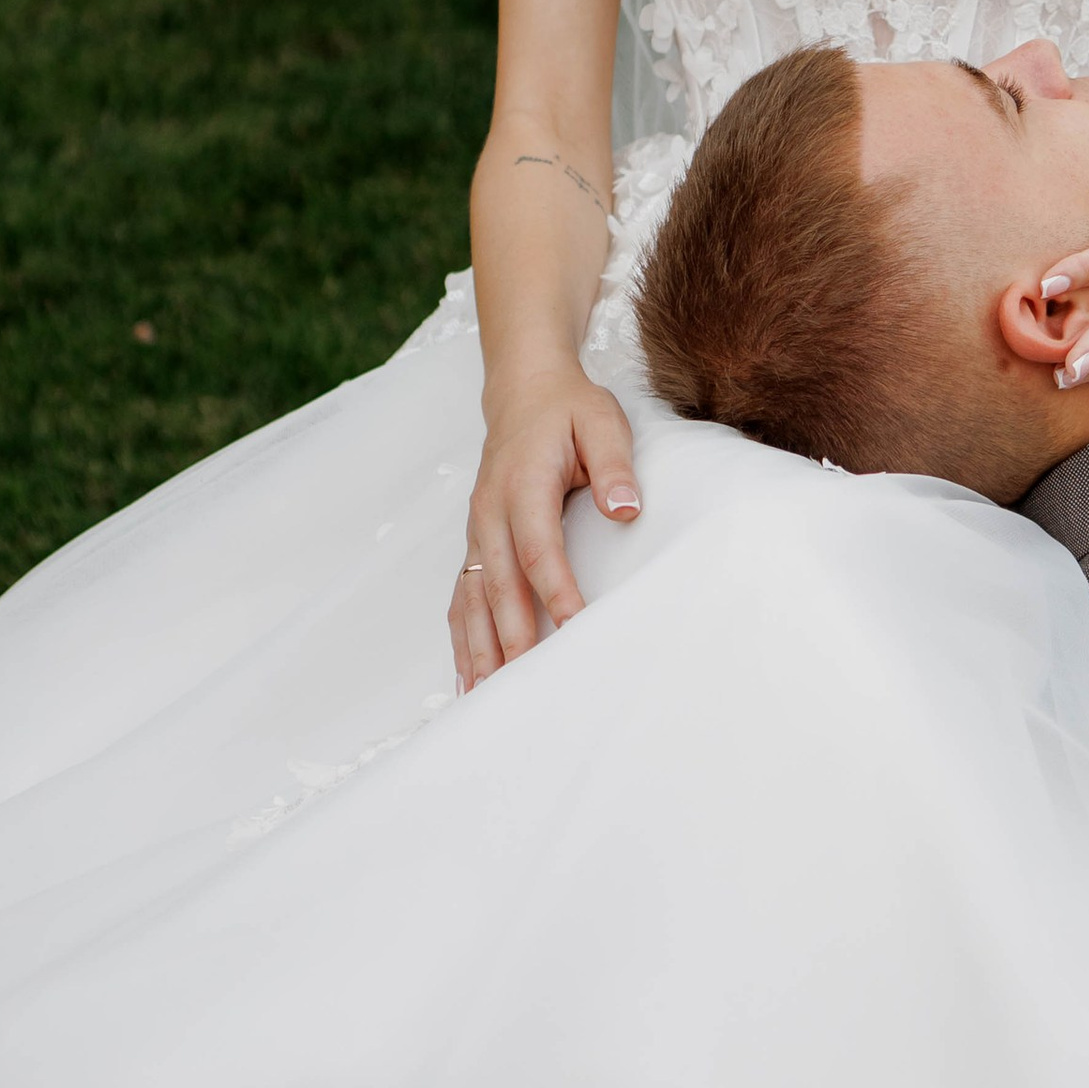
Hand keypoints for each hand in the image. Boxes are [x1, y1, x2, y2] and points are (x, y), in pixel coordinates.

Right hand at [453, 372, 638, 687]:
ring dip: (478, 646)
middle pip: (499, 583)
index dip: (555, 590)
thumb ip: (614, 465)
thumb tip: (626, 509)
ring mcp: (478, 529)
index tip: (574, 628)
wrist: (524, 390)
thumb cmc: (569, 409)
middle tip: (525, 686)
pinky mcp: (477, 540)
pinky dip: (463, 635)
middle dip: (511, 637)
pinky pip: (463, 594)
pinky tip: (467, 674)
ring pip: (473, 597)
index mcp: (523, 484)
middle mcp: (491, 512)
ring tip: (485, 697)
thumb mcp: (602, 422)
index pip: (538, 547)